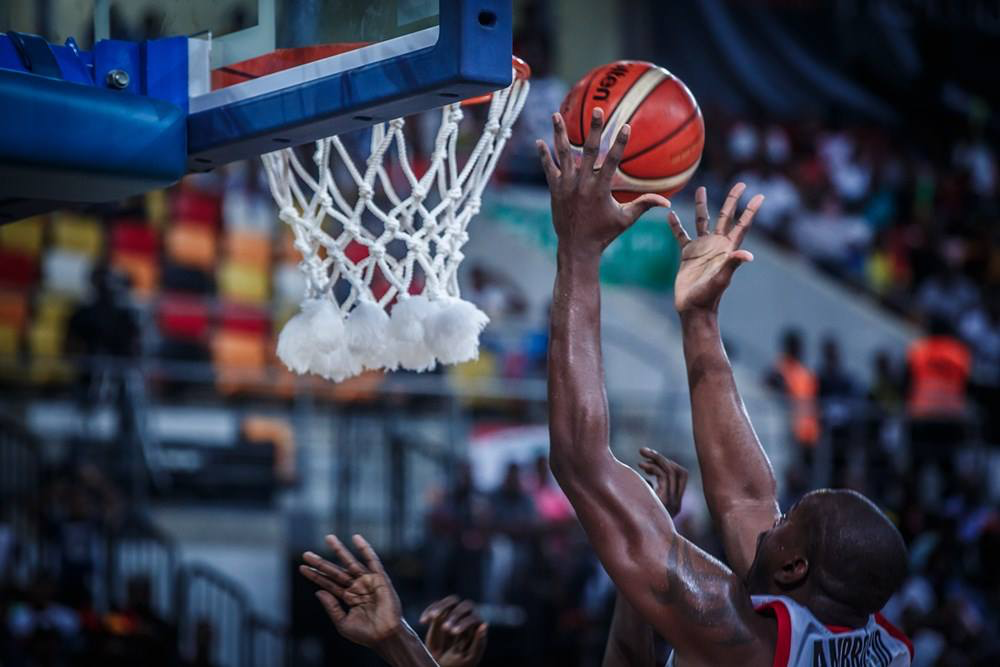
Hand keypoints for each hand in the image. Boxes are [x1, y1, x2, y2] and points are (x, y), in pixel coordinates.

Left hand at [299, 534, 402, 648]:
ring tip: (328, 538)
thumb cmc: (365, 634)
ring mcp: (367, 581)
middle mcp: (356, 587)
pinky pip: (372, 561)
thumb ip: (331, 607)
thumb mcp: (342, 623)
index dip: (316, 576)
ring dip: (339, 550)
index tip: (302, 567)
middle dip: (321, 562)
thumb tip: (318, 591)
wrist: (384, 637)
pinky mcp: (380, 578)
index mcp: (348, 597)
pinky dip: (365, 549)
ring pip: (350, 563)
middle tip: (306, 554)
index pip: (328, 583)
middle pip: (336, 571)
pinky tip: (356, 538)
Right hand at [420, 596, 487, 666]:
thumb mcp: (469, 657)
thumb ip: (478, 643)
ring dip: (442, 607)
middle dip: (455, 615)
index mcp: (476, 627)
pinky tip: (423, 621)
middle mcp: (467, 617)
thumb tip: (485, 625)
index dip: (464, 623)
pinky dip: (429, 610)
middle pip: (466, 606)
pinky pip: (436, 606)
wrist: (440, 665)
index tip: (452, 632)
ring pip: (452, 601)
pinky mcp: (440, 614)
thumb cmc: (458, 664)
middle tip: (445, 629)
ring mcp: (454, 614)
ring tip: (432, 617)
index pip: (474, 618)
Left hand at [536, 109, 669, 256]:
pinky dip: (544, 156)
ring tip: (556, 114)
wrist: (576, 247)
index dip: (620, 143)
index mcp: (600, 189)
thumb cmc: (603, 233)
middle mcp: (582, 184)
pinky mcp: (555, 190)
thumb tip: (667, 202)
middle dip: (594, 129)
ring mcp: (566, 185)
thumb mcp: (626, 219)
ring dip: (559, 133)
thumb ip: (644, 205)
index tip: (626, 126)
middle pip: (589, 150)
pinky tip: (539, 141)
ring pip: (563, 154)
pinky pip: (549, 169)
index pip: (612, 161)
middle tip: (597, 110)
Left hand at [638, 448, 687, 517]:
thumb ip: (649, 492)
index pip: (682, 476)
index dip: (668, 463)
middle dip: (662, 458)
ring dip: (656, 458)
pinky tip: (639, 466)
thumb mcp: (643, 505)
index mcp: (675, 504)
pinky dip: (652, 467)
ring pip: (671, 470)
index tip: (649, 460)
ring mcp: (671, 502)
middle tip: (643, 452)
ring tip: (641, 454)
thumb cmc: (632, 522)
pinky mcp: (663, 500)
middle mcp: (676, 503)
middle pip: (680, 471)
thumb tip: (644, 478)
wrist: (633, 541)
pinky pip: (663, 475)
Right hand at [667, 184, 763, 313]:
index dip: (751, 210)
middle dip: (732, 200)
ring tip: (700, 189)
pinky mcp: (687, 254)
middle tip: (740, 183)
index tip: (760, 195)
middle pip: (725, 217)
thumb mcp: (721, 279)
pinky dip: (675, 225)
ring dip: (702, 206)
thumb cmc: (709, 296)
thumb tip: (748, 255)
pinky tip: (669, 215)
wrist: (693, 308)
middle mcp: (716, 245)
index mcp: (727, 248)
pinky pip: (680, 235)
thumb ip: (732, 264)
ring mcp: (701, 248)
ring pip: (702, 221)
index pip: (741, 225)